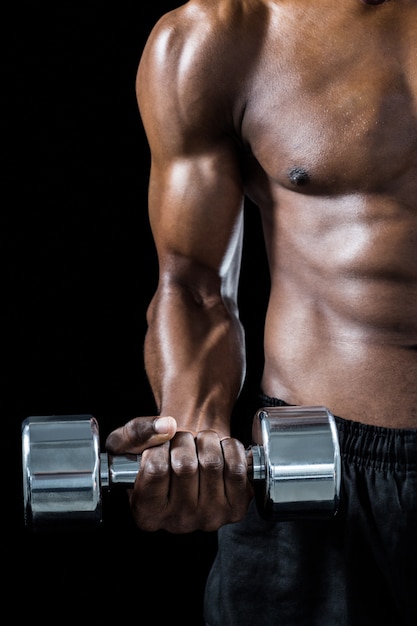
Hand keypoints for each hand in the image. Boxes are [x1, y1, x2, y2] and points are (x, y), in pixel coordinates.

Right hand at [105, 417, 253, 533]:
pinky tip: (220, 450)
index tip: (161, 445)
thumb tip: (166, 426)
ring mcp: (209, 518)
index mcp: (147, 514)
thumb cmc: (155, 456)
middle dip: (184, 439)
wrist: (189, 463)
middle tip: (182, 441)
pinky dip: (230, 447)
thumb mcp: (127, 444)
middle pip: (185, 465)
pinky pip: (237, 468)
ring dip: (207, 440)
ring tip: (199, 444)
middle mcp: (178, 523)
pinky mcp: (235, 509)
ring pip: (212, 462)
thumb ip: (137, 432)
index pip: (155, 469)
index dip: (159, 446)